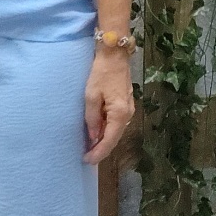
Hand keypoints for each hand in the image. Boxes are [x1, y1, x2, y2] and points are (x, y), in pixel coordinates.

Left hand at [83, 49, 133, 164]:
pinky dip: (107, 130)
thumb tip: (93, 136)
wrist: (115, 55)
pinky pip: (116, 123)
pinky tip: (97, 133)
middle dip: (101, 149)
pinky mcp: (126, 104)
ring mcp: (129, 109)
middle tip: (87, 157)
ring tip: (90, 148)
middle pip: (114, 138)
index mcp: (119, 113)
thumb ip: (92, 118)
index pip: (109, 140)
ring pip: (116, 131)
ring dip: (104, 140)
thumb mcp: (91, 95)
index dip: (99, 152)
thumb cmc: (101, 73)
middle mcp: (127, 114)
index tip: (87, 160)